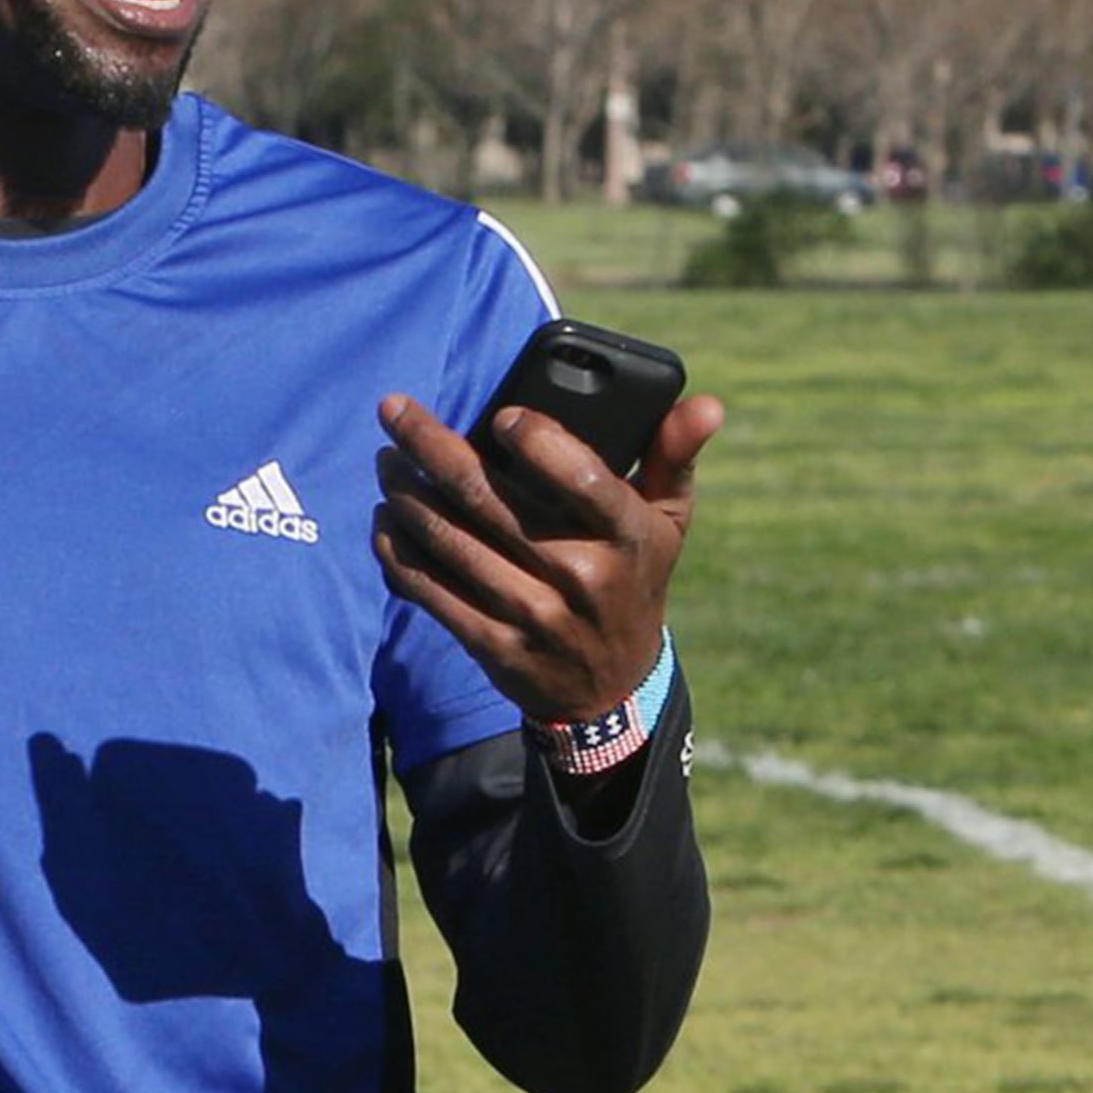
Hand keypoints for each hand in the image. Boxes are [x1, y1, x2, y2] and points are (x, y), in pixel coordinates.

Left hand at [372, 387, 725, 724]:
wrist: (612, 689)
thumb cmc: (635, 578)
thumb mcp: (668, 522)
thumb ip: (675, 456)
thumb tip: (706, 403)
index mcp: (628, 534)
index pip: (580, 473)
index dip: (533, 438)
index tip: (498, 415)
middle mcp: (581, 574)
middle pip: (486, 498)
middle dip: (428, 445)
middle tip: (393, 410)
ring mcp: (534, 613)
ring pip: (448, 540)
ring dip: (404, 493)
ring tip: (385, 461)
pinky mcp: (493, 643)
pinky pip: (428, 589)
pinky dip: (396, 549)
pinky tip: (385, 520)